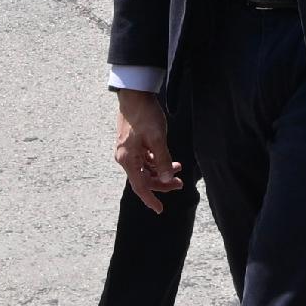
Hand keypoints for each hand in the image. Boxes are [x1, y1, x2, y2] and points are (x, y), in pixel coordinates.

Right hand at [112, 87, 181, 211]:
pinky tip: (169, 160)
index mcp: (127, 159)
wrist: (135, 95)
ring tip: (179, 170)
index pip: (140, 186)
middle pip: (144, 179)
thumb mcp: (157, 138)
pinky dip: (158, 162)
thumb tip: (167, 179)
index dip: (150, 199)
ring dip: (162, 172)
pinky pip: (145, 160)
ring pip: (146, 169)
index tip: (159, 209)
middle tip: (180, 184)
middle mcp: (125, 158)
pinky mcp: (133, 144)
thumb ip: (163, 160)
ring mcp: (128, 151)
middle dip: (162, 183)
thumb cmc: (144, 115)